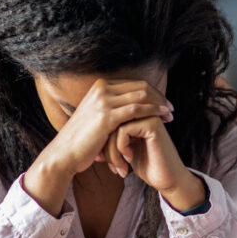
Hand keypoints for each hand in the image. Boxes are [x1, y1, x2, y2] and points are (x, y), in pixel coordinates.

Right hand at [44, 78, 172, 177]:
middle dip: (159, 97)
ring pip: (141, 96)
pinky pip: (136, 109)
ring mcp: (103, 101)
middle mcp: (101, 89)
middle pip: (140, 87)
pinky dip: (152, 112)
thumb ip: (113, 108)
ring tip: (170, 116)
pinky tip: (162, 118)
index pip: (135, 84)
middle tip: (171, 109)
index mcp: (100, 87)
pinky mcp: (106, 116)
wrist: (65, 154)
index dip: (153, 93)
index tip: (165, 103)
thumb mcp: (97, 117)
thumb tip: (132, 106)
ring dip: (159, 105)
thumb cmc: (83, 140)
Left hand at [109, 116, 205, 210]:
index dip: (101, 140)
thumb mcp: (124, 148)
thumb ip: (111, 135)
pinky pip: (123, 131)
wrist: (168, 179)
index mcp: (137, 114)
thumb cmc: (146, 166)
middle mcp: (143, 111)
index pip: (108, 120)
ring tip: (118, 167)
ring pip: (114, 126)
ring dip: (111, 151)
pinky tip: (129, 159)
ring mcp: (149, 115)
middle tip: (107, 164)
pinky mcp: (152, 124)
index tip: (101, 159)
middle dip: (104, 146)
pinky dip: (120, 148)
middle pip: (109, 121)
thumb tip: (85, 132)